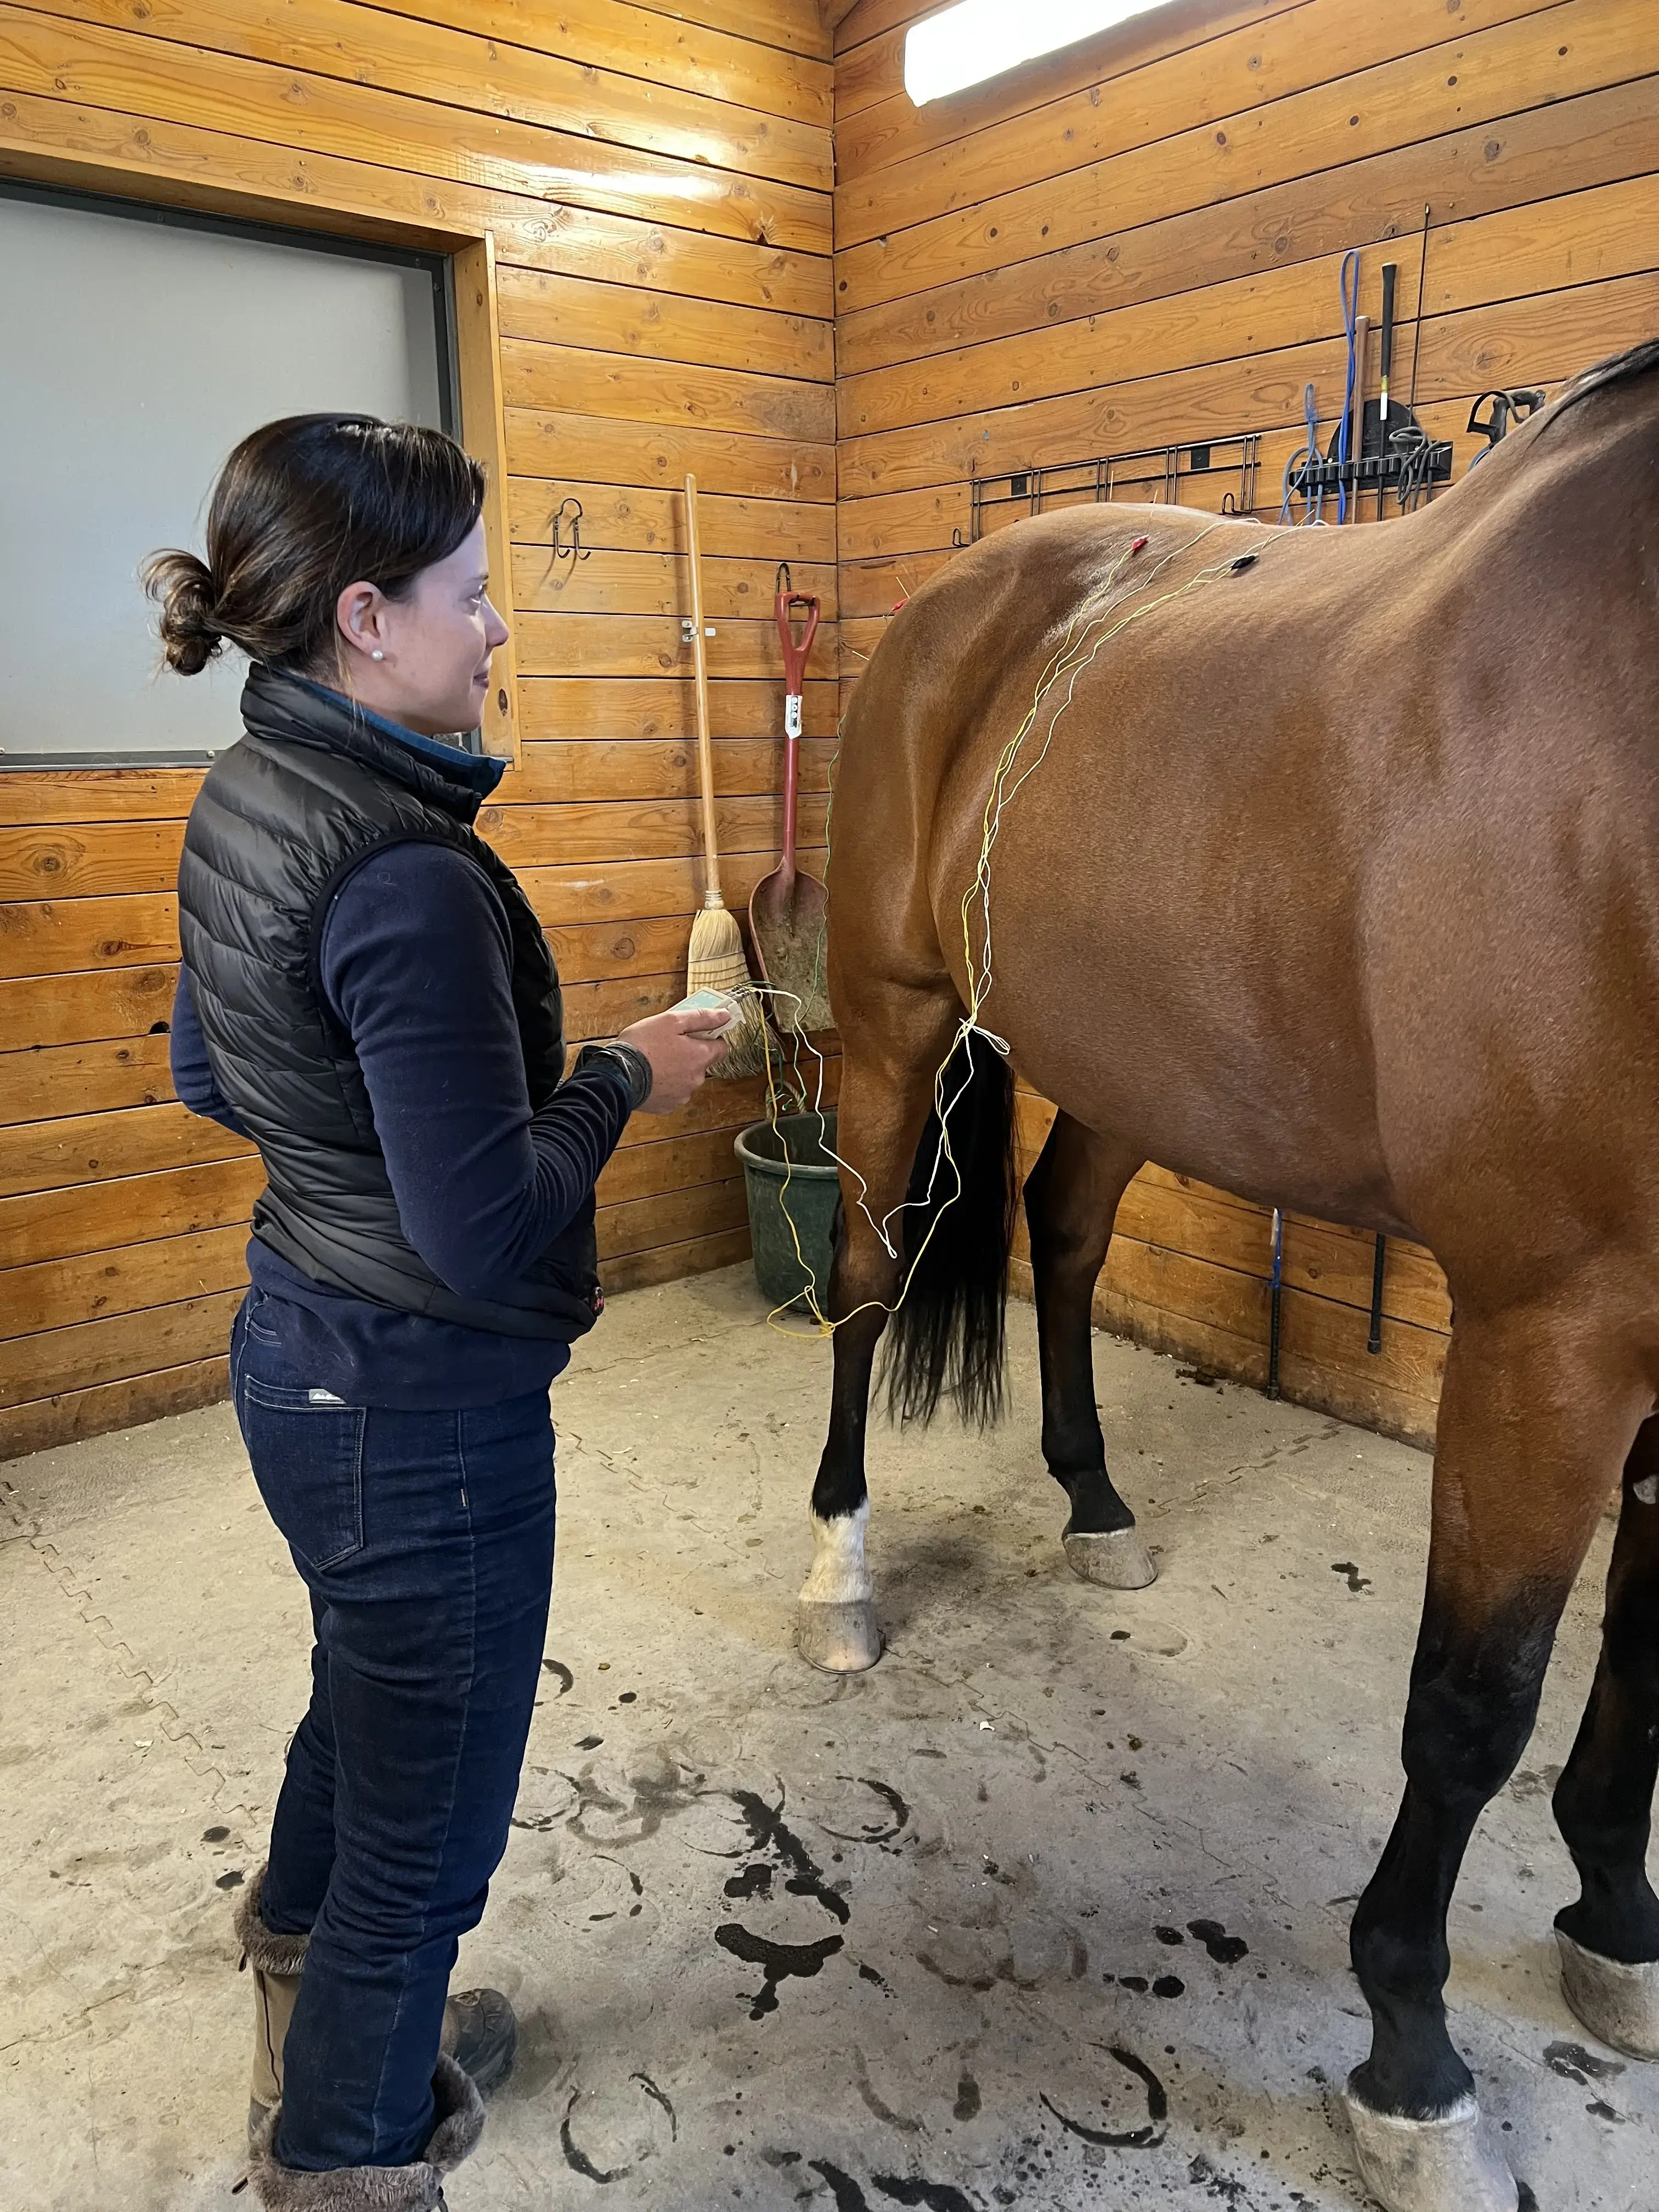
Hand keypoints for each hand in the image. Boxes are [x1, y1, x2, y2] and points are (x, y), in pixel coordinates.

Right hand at [618, 1007, 732, 1113]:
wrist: (618, 1075)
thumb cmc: (643, 1045)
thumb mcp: (671, 1020)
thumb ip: (701, 1018)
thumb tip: (724, 1016)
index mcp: (700, 1056)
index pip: (721, 1048)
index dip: (711, 1038)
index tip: (697, 1033)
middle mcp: (696, 1078)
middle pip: (701, 1063)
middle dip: (689, 1054)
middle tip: (668, 1044)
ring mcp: (682, 1094)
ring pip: (686, 1079)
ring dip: (676, 1070)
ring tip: (655, 1060)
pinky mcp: (667, 1105)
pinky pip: (671, 1092)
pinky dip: (664, 1084)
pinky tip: (650, 1076)